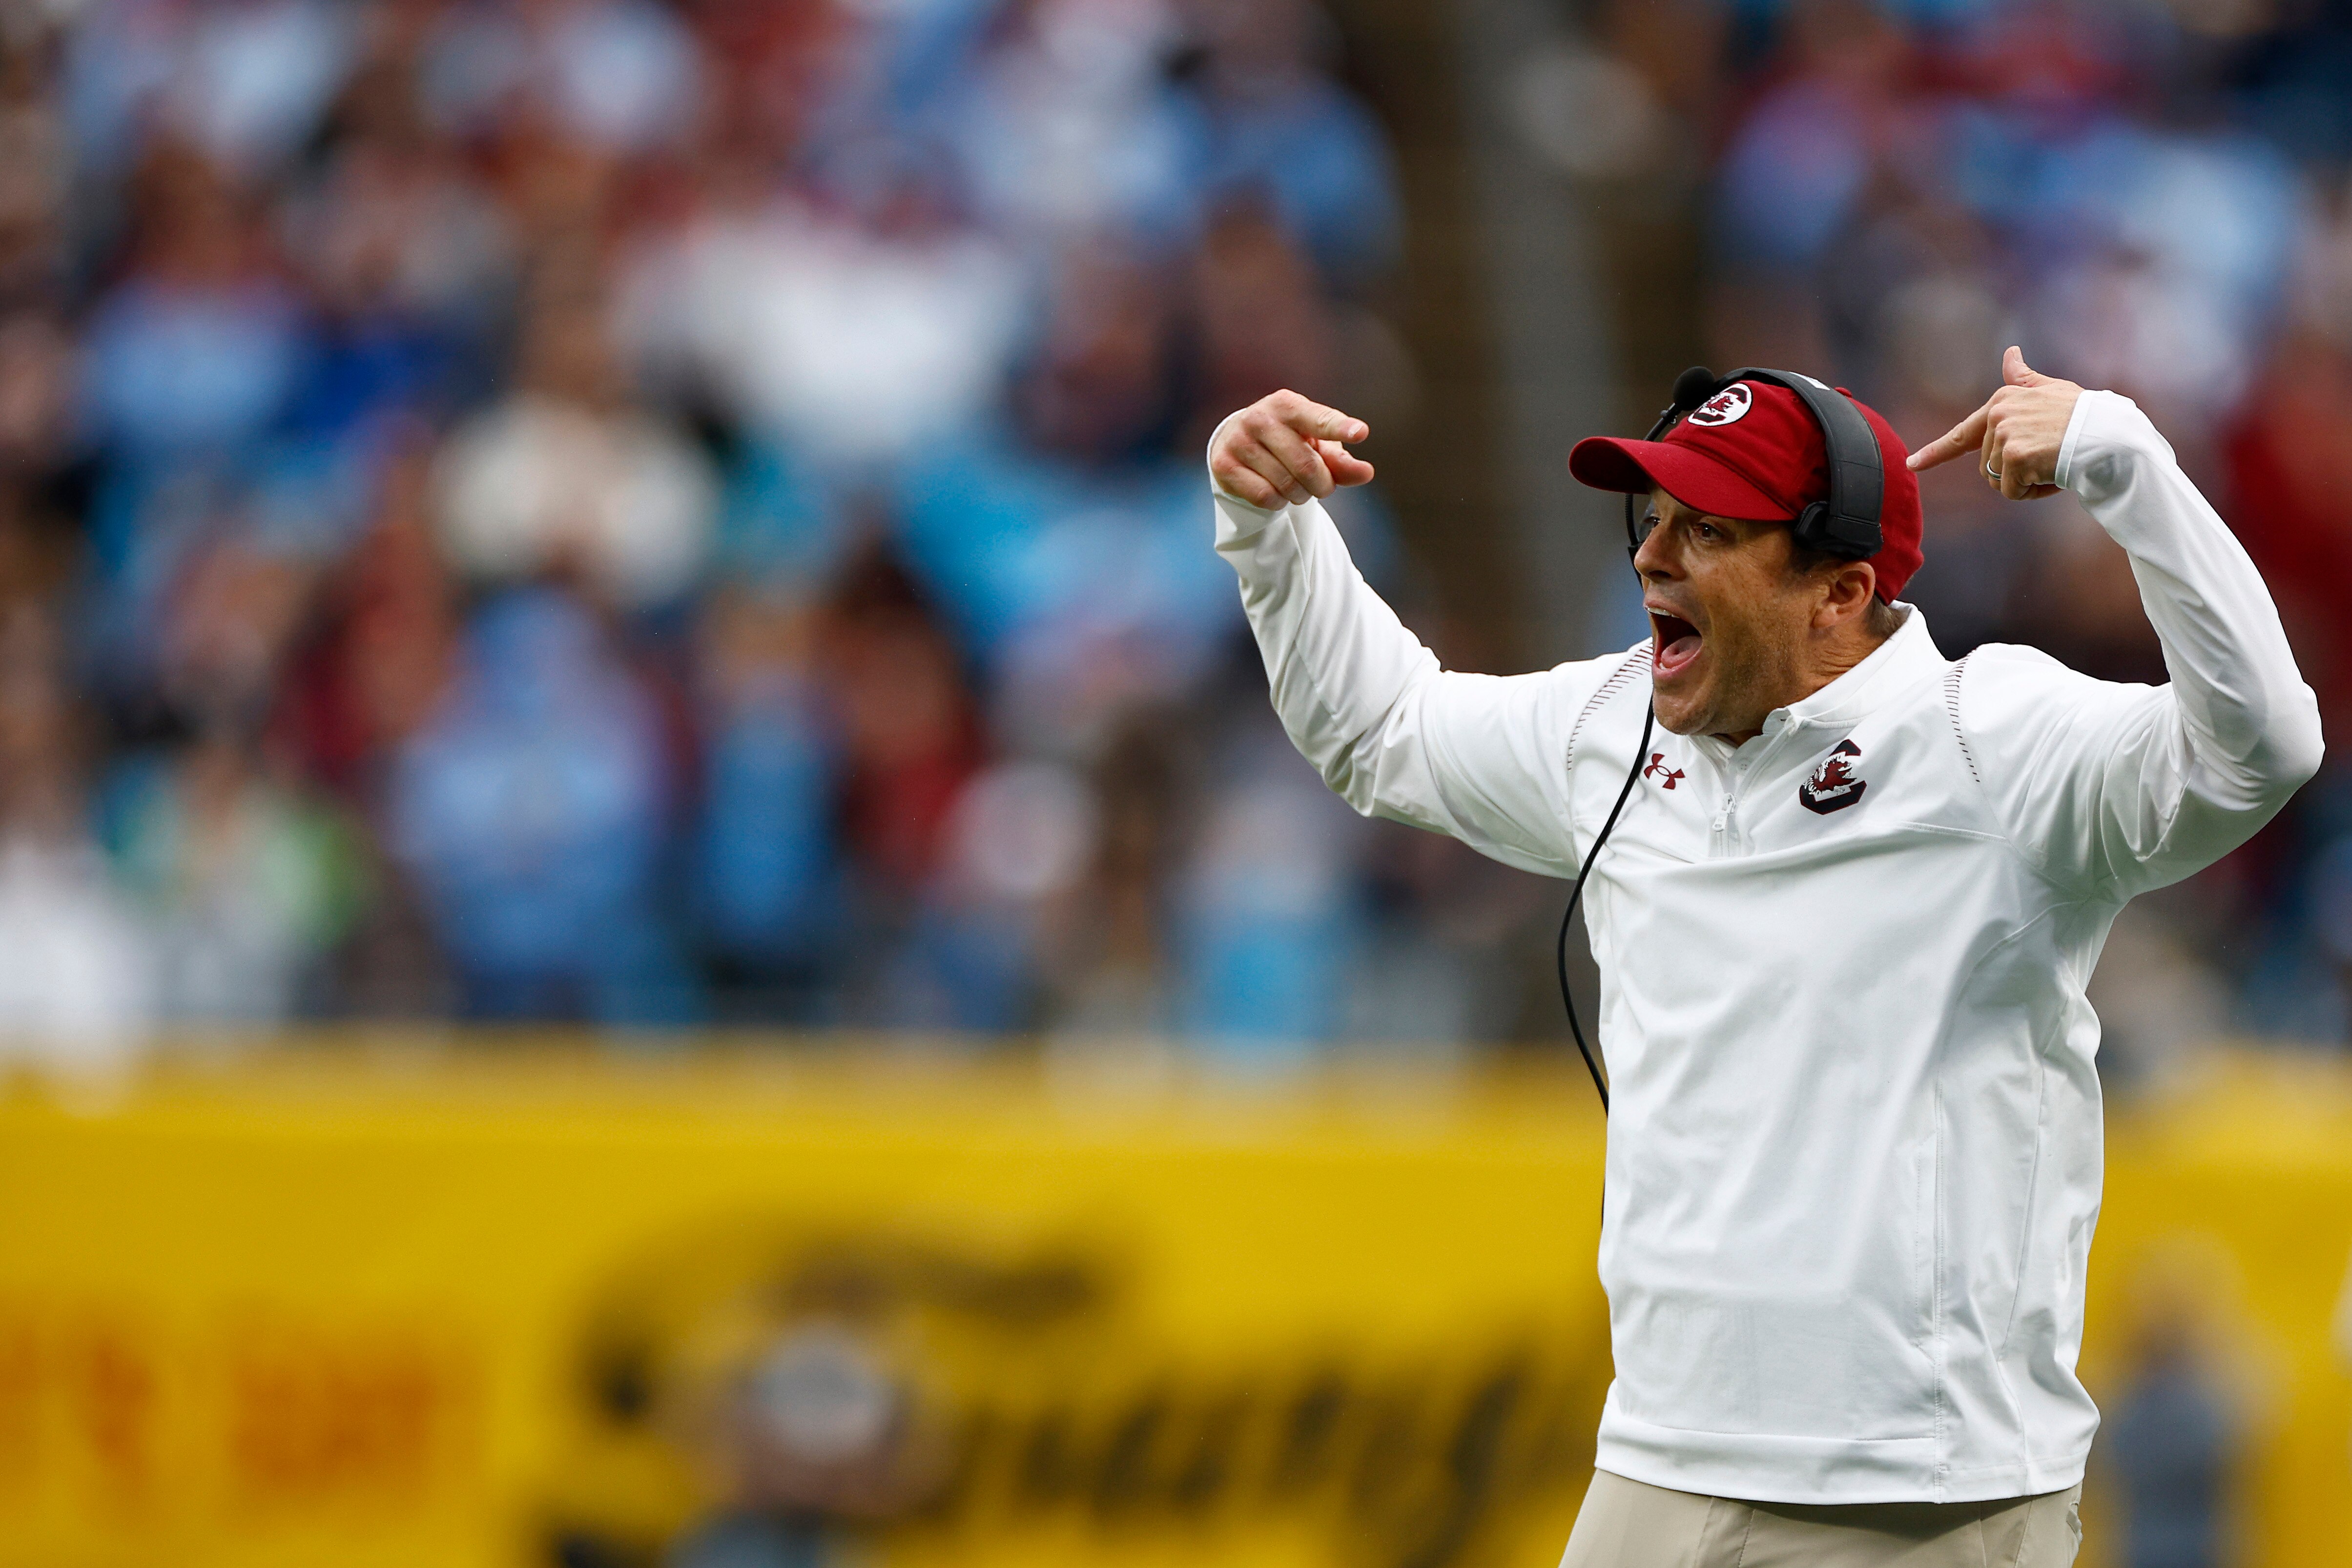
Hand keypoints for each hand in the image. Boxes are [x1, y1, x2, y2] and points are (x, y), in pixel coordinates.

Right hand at [1209, 390, 1373, 507]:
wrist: (1235, 440)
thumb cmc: (1287, 440)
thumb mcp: (1316, 445)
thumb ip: (1341, 460)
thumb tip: (1366, 473)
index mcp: (1288, 405)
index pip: (1319, 420)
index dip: (1340, 428)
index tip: (1360, 433)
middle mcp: (1260, 418)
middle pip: (1307, 466)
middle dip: (1323, 486)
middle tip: (1323, 488)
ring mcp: (1239, 441)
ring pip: (1287, 485)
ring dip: (1301, 496)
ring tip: (1298, 489)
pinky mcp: (1224, 465)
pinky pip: (1265, 497)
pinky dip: (1278, 502)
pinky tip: (1276, 492)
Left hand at [1906, 346, 2081, 500]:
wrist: (2110, 433)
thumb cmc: (2084, 414)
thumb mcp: (2051, 390)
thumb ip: (2023, 379)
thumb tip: (2009, 352)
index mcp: (2002, 402)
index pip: (1962, 433)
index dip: (1935, 452)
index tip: (1911, 464)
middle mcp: (1998, 416)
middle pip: (1988, 467)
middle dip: (2016, 471)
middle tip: (2048, 456)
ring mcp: (2005, 436)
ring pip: (1999, 482)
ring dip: (2025, 483)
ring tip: (2053, 463)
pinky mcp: (2016, 456)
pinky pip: (2013, 492)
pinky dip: (2034, 492)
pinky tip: (2054, 475)